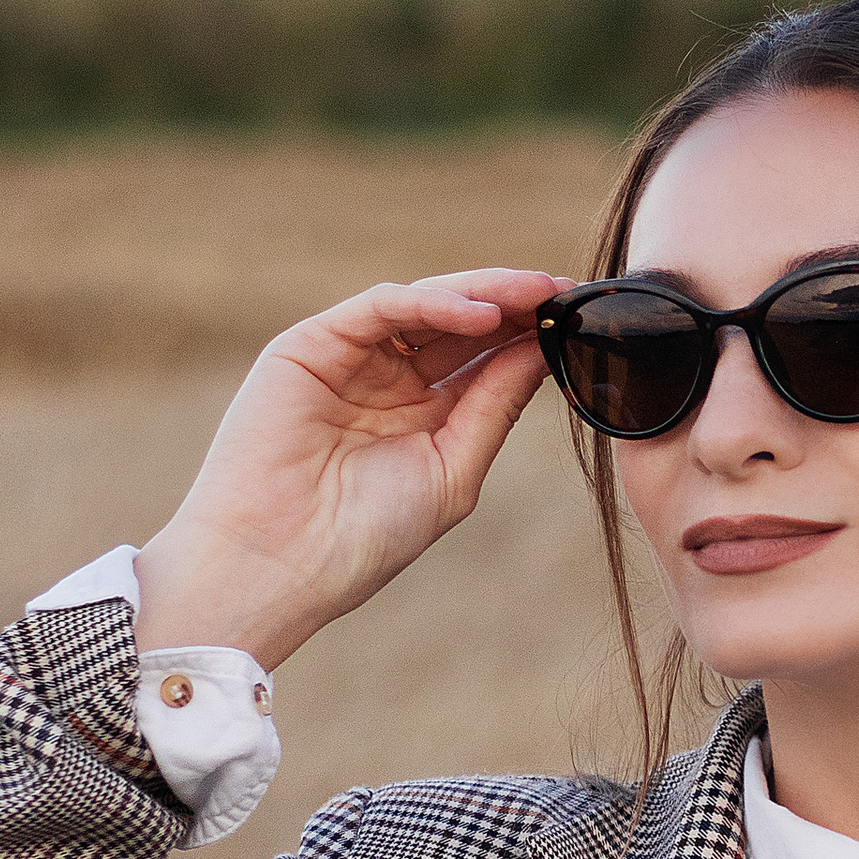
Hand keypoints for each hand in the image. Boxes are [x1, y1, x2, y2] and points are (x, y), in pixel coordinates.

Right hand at [133, 271, 563, 666]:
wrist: (277, 566)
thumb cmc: (361, 538)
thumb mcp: (452, 470)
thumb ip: (494, 407)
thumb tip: (543, 352)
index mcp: (421, 415)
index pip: (483, 360)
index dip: (529, 336)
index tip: (581, 320)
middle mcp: (385, 380)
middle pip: (459, 325)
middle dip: (515, 304)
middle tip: (566, 292)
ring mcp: (346, 359)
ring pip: (424, 306)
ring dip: (483, 294)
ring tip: (534, 295)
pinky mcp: (308, 345)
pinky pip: (380, 309)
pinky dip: (431, 304)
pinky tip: (480, 315)